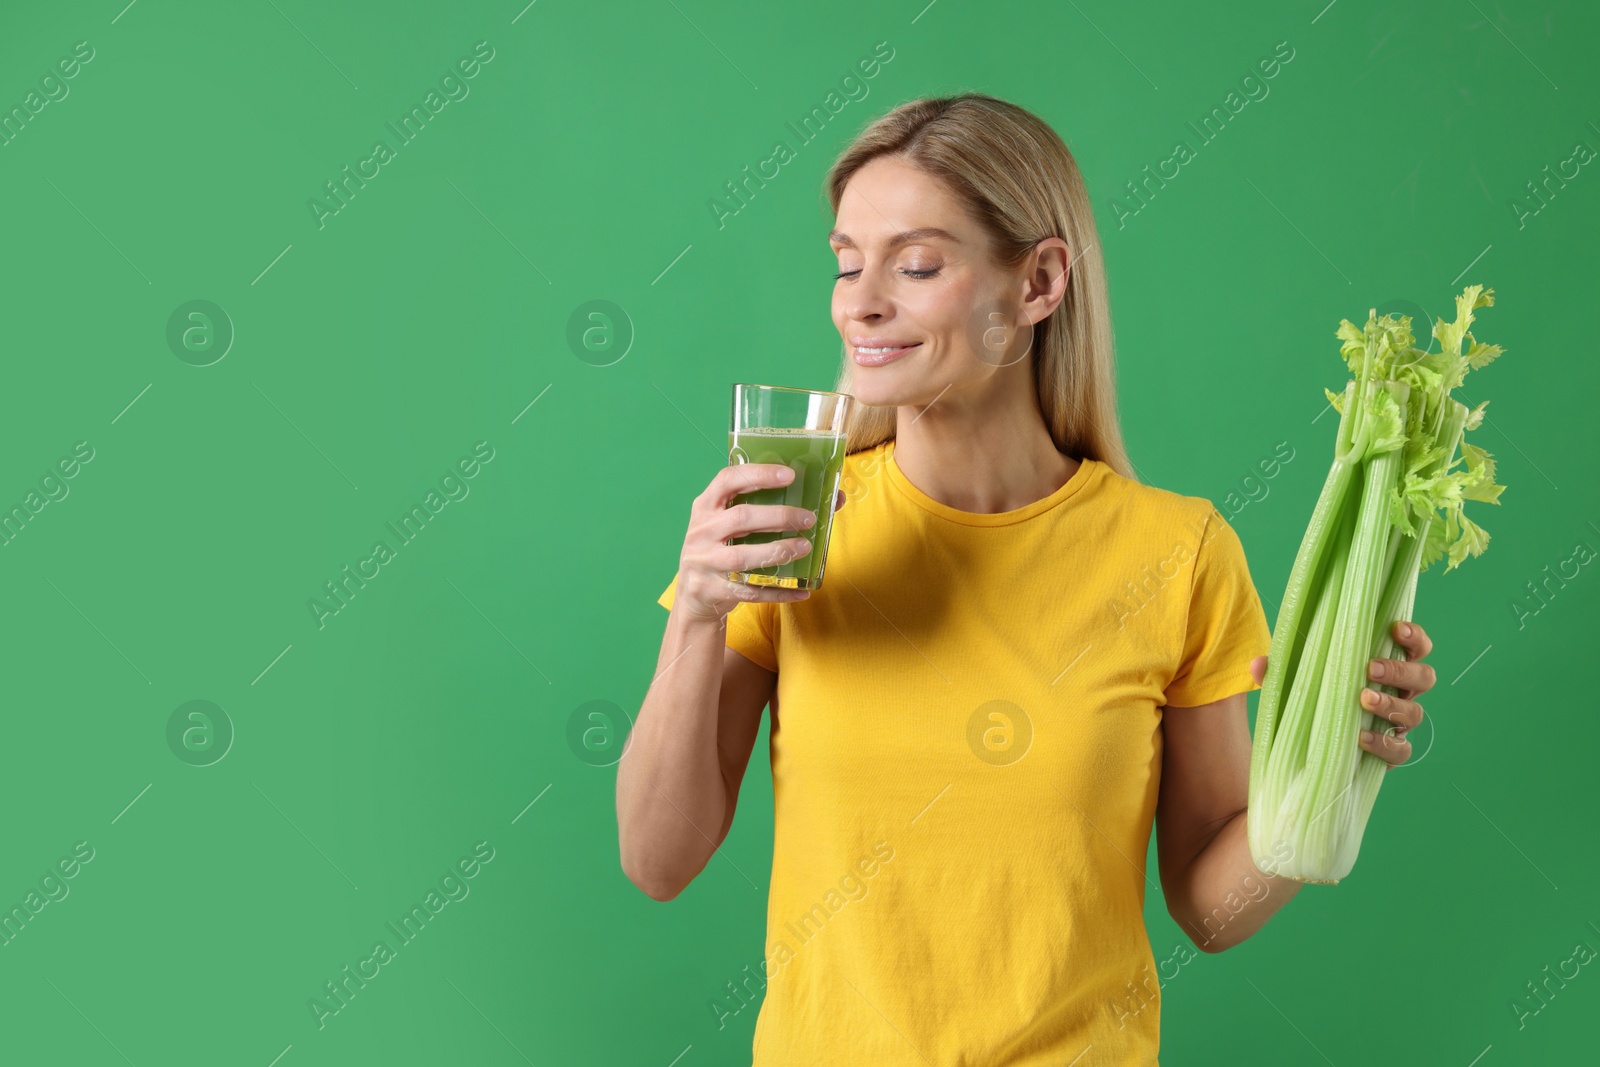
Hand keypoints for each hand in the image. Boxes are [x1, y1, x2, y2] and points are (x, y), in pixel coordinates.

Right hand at [673, 465, 846, 621]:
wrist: (694, 595)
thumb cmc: (723, 547)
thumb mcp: (732, 523)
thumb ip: (771, 507)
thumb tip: (835, 498)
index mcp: (706, 506)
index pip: (728, 479)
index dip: (758, 475)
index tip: (789, 475)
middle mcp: (702, 531)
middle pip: (741, 517)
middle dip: (779, 516)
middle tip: (808, 518)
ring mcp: (704, 561)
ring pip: (743, 557)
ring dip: (778, 551)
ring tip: (805, 547)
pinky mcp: (711, 589)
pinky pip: (750, 591)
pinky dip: (778, 592)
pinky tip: (802, 590)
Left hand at [1248, 620, 1434, 768]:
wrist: (1313, 748)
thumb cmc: (1313, 698)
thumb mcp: (1294, 680)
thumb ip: (1279, 670)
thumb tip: (1259, 664)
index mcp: (1385, 666)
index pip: (1415, 647)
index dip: (1414, 637)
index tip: (1396, 629)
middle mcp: (1400, 692)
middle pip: (1423, 677)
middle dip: (1400, 670)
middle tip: (1370, 668)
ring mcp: (1398, 724)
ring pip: (1415, 712)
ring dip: (1392, 704)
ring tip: (1363, 699)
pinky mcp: (1391, 752)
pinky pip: (1401, 750)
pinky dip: (1384, 743)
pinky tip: (1361, 738)